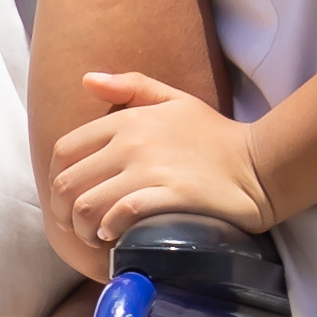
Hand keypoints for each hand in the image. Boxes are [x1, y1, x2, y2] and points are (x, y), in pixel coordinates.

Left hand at [52, 69, 273, 253]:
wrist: (260, 164)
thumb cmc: (214, 136)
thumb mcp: (174, 99)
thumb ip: (130, 86)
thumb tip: (87, 79)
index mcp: (127, 120)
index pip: (64, 151)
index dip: (56, 180)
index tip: (67, 200)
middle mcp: (132, 143)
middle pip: (68, 183)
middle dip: (63, 212)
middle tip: (78, 227)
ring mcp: (151, 169)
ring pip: (87, 205)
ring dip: (83, 229)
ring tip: (97, 237)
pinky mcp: (170, 196)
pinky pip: (121, 214)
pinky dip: (110, 229)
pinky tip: (116, 237)